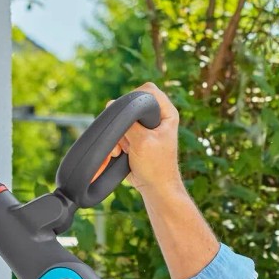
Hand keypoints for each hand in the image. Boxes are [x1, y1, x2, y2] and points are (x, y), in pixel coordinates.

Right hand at [94, 81, 182, 195]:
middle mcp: (157, 117)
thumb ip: (128, 122)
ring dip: (119, 135)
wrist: (155, 187)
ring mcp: (145, 128)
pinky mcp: (136, 138)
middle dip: (123, 122)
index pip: (149, 90)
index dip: (135, 97)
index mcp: (167, 113)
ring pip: (123, 120)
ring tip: (122, 150)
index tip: (127, 112)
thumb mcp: (142, 141)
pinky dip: (117, 142)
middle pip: (132, 105)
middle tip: (125, 137)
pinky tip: (120, 154)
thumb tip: (111, 104)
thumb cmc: (155, 166)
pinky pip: (120, 132)